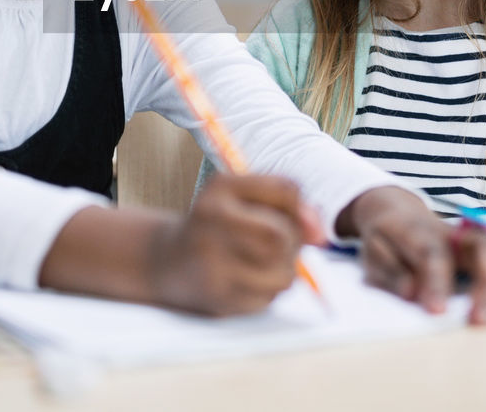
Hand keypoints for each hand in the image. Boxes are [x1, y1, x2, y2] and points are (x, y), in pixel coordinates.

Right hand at [149, 172, 318, 316]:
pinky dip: (267, 290)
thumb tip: (320, 234)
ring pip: (283, 272)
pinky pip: (268, 298)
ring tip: (262, 263)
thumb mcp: (244, 198)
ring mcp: (211, 262)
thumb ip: (287, 203)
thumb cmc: (217, 225)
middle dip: (292, 243)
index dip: (299, 207)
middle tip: (277, 245)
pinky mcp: (217, 297)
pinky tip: (246, 280)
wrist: (166, 260)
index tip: (290, 216)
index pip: (287, 190)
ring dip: (283, 270)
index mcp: (221, 187)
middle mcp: (211, 220)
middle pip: (282, 235)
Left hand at [337, 186, 485, 322]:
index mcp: (420, 233)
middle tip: (479, 321)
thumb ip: (391, 272)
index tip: (436, 312)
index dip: (436, 282)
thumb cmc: (386, 241)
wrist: (398, 212)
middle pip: (483, 250)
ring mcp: (478, 239)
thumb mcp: (373, 254)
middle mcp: (455, 234)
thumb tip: (413, 293)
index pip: (432, 254)